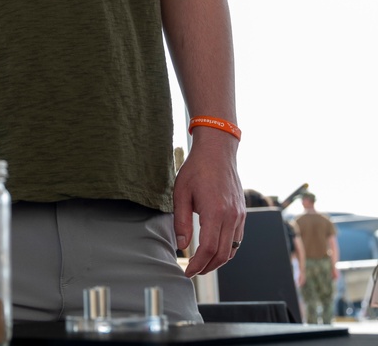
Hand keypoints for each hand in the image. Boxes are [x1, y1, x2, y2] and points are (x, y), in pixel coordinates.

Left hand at [173, 129, 244, 275]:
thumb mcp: (181, 192)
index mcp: (215, 212)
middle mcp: (231, 217)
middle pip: (222, 254)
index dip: (197, 265)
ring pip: (232, 250)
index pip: (208, 249)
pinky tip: (214, 250)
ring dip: (217, 261)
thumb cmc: (197, 169)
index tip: (187, 271)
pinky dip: (226, 250)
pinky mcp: (242, 214)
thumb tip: (181, 245)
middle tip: (193, 271)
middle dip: (207, 268)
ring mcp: (239, 216)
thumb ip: (181, 220)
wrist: (218, 151)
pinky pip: (237, 240)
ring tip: (202, 264)